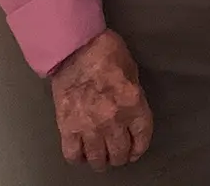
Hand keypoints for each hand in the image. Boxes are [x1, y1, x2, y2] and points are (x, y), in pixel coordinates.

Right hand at [51, 29, 153, 171]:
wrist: (76, 48)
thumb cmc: (107, 52)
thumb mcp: (132, 71)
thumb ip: (133, 96)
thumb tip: (130, 112)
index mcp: (133, 103)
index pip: (142, 137)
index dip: (139, 147)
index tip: (135, 151)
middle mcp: (113, 120)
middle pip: (120, 152)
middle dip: (121, 156)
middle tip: (118, 154)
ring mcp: (89, 126)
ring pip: (98, 159)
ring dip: (102, 161)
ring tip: (101, 158)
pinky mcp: (67, 128)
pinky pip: (73, 155)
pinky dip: (78, 158)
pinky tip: (81, 153)